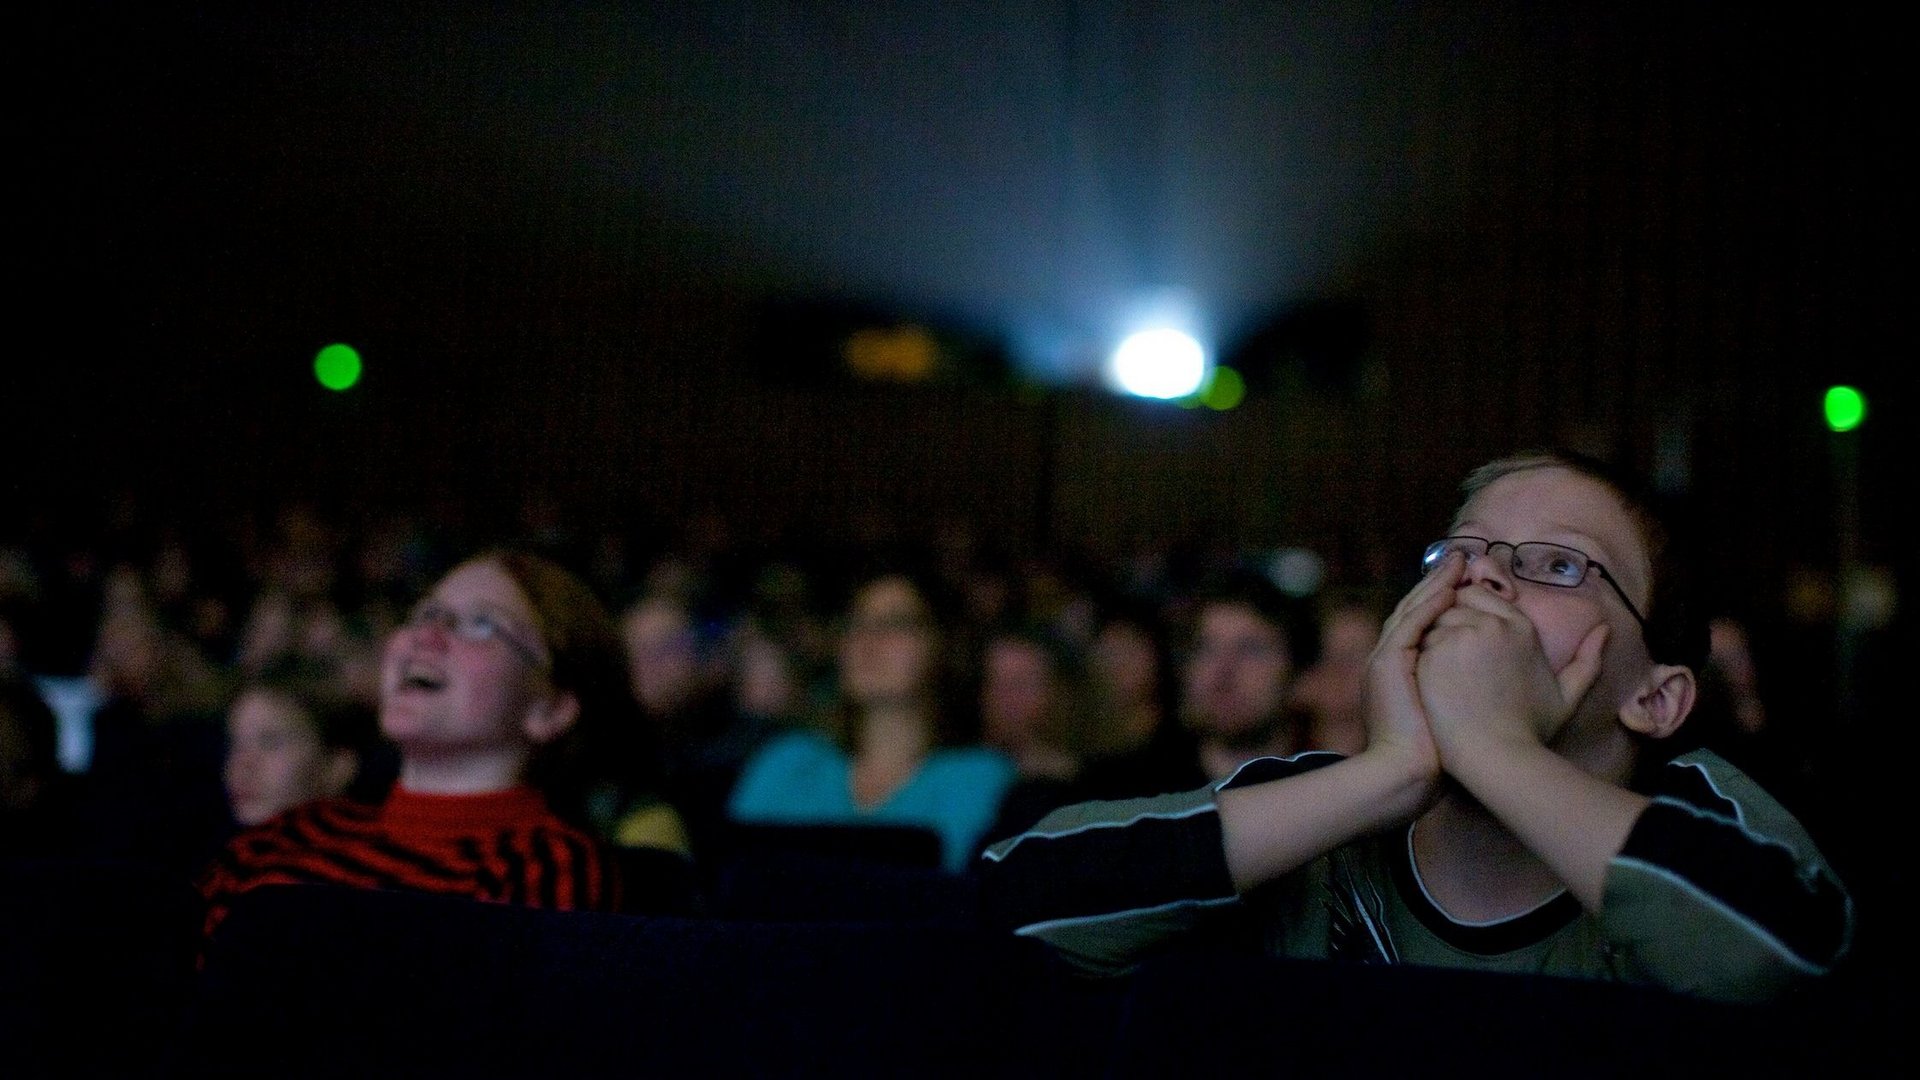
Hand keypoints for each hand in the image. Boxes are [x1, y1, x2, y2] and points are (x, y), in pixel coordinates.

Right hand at [1358, 551, 1454, 797]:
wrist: (1408, 776)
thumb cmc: (1438, 756)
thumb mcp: (1452, 716)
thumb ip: (1464, 692)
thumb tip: (1495, 680)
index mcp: (1405, 670)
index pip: (1424, 624)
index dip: (1445, 600)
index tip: (1469, 581)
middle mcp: (1392, 659)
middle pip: (1417, 609)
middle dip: (1439, 583)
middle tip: (1462, 558)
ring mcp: (1386, 659)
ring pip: (1412, 609)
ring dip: (1435, 583)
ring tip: (1458, 562)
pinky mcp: (1387, 662)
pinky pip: (1410, 623)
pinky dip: (1428, 603)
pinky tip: (1449, 587)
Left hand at [1415, 584, 1608, 760]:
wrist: (1498, 757)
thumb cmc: (1530, 729)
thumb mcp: (1567, 694)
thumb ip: (1588, 660)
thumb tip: (1605, 629)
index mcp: (1521, 627)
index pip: (1481, 595)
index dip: (1470, 615)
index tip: (1467, 641)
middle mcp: (1491, 624)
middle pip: (1456, 602)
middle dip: (1451, 621)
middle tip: (1453, 657)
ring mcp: (1461, 636)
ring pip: (1435, 620)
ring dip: (1435, 637)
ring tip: (1444, 673)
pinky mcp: (1434, 653)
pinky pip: (1420, 640)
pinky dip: (1422, 655)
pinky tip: (1432, 682)